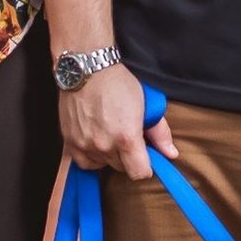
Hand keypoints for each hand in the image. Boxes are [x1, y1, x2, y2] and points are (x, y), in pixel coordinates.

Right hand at [59, 63, 167, 177]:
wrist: (87, 68)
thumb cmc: (117, 83)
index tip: (145, 157)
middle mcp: (104, 145)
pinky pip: (82, 162)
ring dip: (108, 155)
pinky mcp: (69, 141)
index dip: (145, 166)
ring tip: (109, 134)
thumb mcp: (146, 104)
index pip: (139, 173)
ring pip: (102, 164)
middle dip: (127, 157)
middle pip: (121, 168)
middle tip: (126, 137)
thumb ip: (159, 133)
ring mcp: (84, 144)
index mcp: (126, 138)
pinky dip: (90, 156)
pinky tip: (95, 142)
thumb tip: (170, 154)